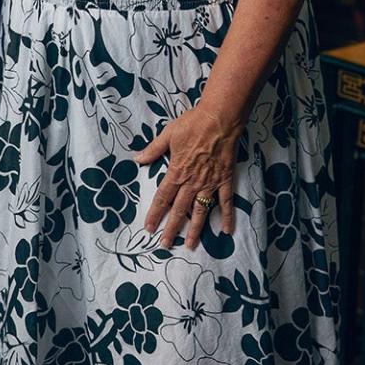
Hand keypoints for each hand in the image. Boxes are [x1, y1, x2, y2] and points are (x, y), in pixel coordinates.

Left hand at [134, 105, 239, 249]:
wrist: (219, 119)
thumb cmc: (192, 124)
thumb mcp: (168, 134)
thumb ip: (153, 150)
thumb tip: (137, 159)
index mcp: (176, 172)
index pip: (162, 198)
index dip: (155, 214)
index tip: (149, 228)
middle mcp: (192, 182)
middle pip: (180, 210)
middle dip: (171, 228)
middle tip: (165, 245)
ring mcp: (210, 183)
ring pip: (201, 211)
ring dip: (195, 230)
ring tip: (189, 245)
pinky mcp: (225, 180)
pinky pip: (225, 202)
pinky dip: (227, 217)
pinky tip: (226, 231)